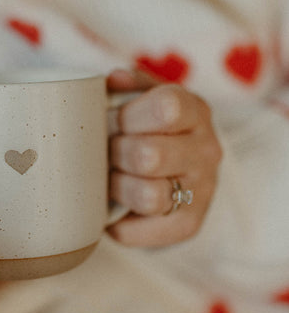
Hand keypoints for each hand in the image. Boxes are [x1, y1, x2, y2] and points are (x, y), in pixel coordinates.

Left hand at [106, 70, 222, 247]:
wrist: (181, 169)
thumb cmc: (152, 126)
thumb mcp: (146, 95)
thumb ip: (129, 83)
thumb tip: (113, 80)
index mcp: (194, 110)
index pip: (166, 109)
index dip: (128, 116)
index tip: (115, 121)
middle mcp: (205, 150)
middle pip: (148, 155)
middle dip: (115, 153)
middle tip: (107, 151)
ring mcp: (201, 190)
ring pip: (148, 195)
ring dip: (116, 187)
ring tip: (111, 178)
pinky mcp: (189, 224)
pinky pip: (145, 232)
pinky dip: (119, 224)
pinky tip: (114, 208)